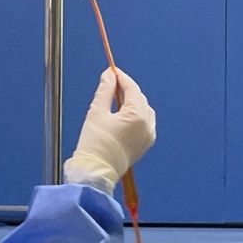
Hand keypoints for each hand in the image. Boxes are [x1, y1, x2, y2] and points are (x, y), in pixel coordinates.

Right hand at [64, 68, 156, 193]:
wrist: (96, 172)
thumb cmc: (94, 144)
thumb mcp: (97, 112)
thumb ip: (105, 90)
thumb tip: (109, 75)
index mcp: (137, 116)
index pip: (132, 89)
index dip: (121, 77)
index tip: (112, 70)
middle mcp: (147, 125)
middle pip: (139, 98)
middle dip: (126, 89)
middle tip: (111, 82)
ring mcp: (148, 136)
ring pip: (144, 110)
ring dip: (132, 101)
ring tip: (115, 97)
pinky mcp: (145, 144)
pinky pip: (144, 122)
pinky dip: (136, 114)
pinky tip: (122, 113)